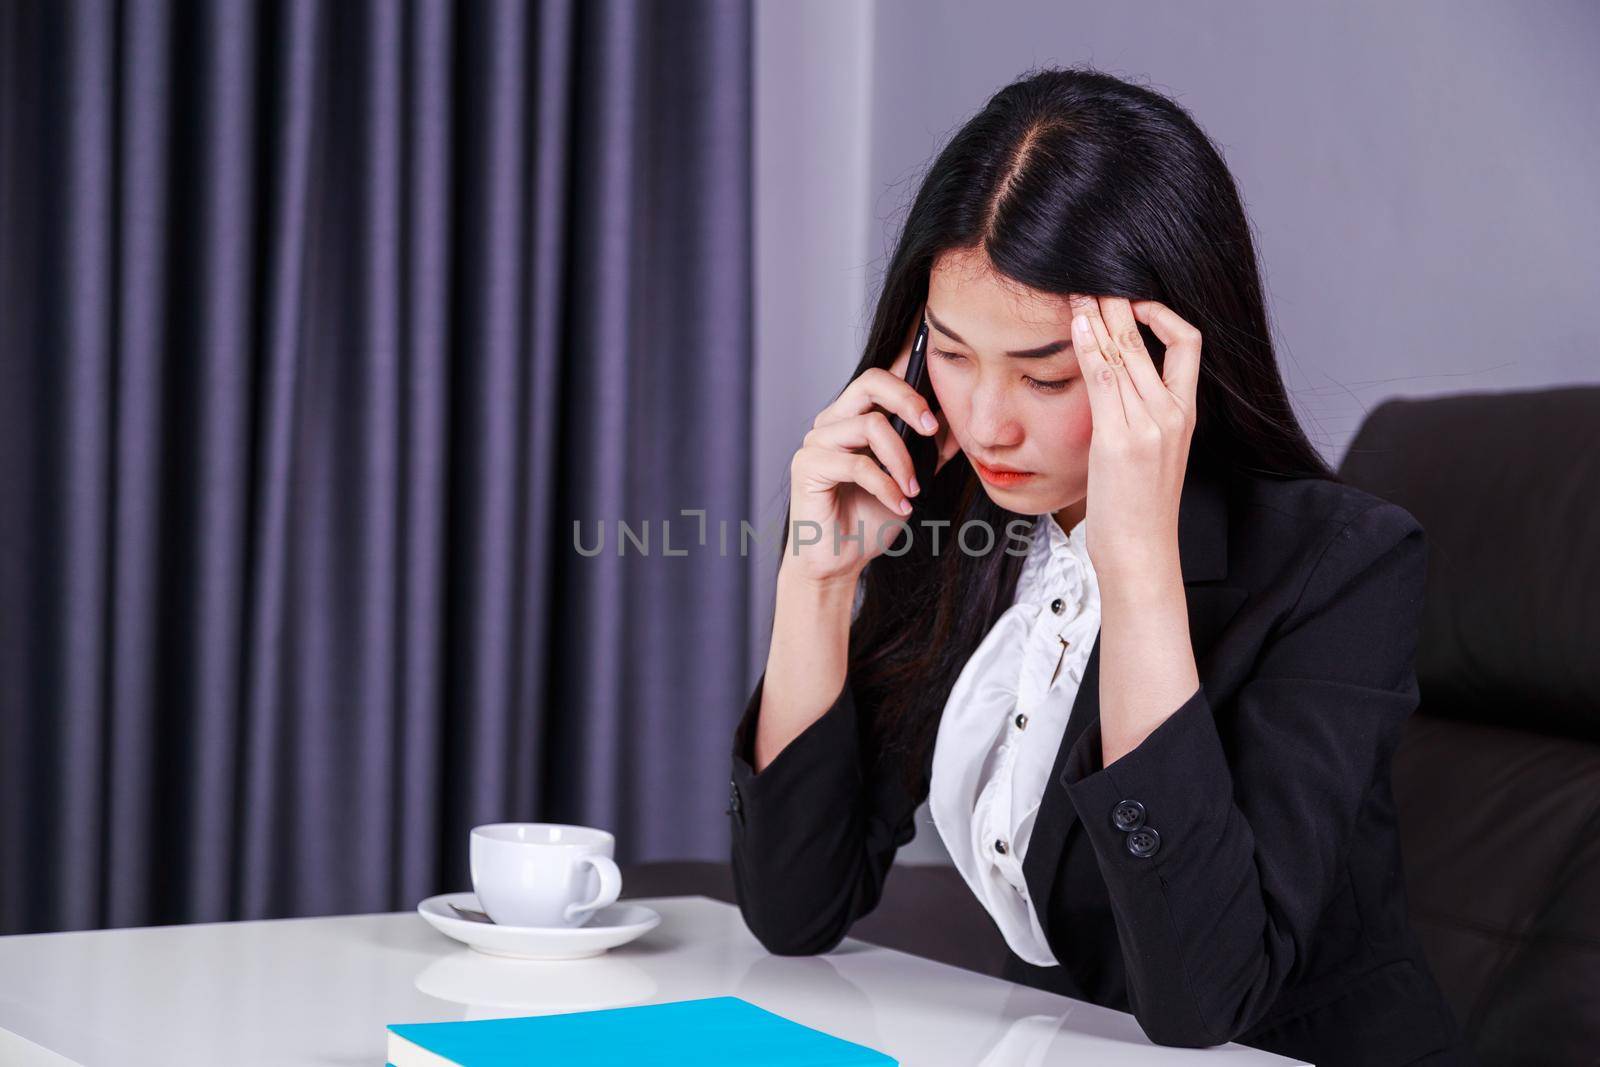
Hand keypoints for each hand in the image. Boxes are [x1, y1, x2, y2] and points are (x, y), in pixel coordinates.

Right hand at [784, 321, 955, 585]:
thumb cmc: (868, 519)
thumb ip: (930, 449)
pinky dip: (886, 485)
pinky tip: (900, 504)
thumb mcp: (912, 478)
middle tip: (932, 429)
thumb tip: (960, 422)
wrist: (838, 560)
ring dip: (902, 460)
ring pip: (870, 425)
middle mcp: (832, 421)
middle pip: (870, 381)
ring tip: (913, 488)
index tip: (945, 385)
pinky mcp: (807, 466)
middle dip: (910, 401)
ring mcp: (816, 442)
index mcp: (853, 417)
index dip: (912, 372)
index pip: (881, 378)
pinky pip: (857, 464)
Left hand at [1068, 294, 1202, 583]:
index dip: (1163, 316)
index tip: (1135, 303)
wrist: (1141, 552)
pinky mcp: (1121, 439)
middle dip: (1120, 304)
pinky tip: (1077, 325)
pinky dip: (1090, 346)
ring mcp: (1149, 425)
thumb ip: (1139, 416)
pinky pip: (1105, 379)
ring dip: (1101, 315)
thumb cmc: (1138, 508)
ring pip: (1125, 352)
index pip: (1188, 345)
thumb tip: (1113, 386)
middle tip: (1096, 277)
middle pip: (1148, 340)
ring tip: (1078, 291)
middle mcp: (1172, 413)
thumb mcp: (1148, 453)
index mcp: (1185, 414)